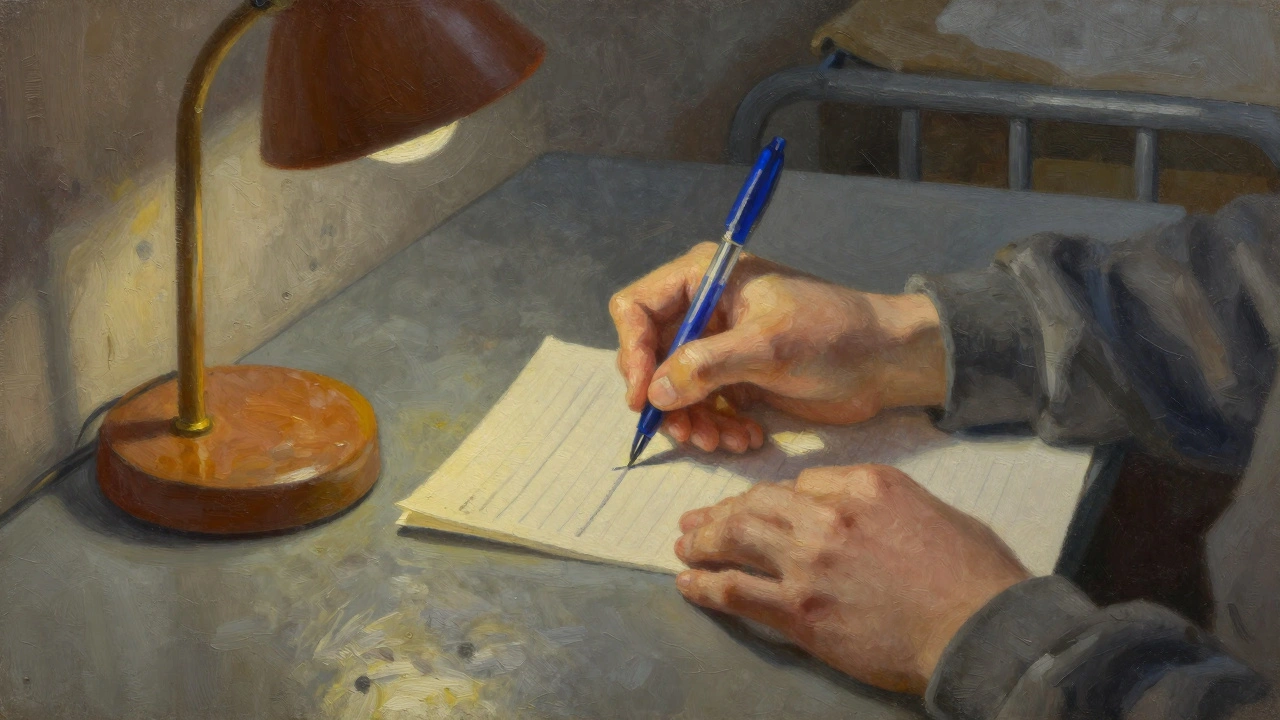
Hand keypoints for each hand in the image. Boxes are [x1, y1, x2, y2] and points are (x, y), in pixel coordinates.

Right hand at [610, 243, 945, 453]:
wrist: (885, 362)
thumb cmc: (833, 334)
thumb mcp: (769, 346)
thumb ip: (707, 365)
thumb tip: (654, 393)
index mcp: (704, 279)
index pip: (636, 308)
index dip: (632, 352)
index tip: (643, 396)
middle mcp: (703, 309)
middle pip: (650, 357)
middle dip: (666, 400)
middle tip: (688, 433)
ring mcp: (718, 346)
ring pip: (675, 390)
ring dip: (692, 422)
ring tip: (722, 442)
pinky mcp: (735, 378)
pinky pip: (704, 407)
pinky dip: (718, 427)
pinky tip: (746, 438)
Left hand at [674, 465, 1029, 693]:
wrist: (978, 630)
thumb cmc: (972, 574)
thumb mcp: (931, 510)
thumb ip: (879, 501)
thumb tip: (847, 509)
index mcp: (866, 484)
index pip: (802, 482)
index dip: (776, 498)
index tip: (761, 511)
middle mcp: (829, 516)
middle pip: (757, 502)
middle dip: (722, 511)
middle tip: (698, 520)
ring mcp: (809, 563)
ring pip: (736, 537)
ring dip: (702, 540)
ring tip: (684, 545)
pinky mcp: (800, 610)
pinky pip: (736, 590)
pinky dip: (705, 586)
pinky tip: (688, 584)